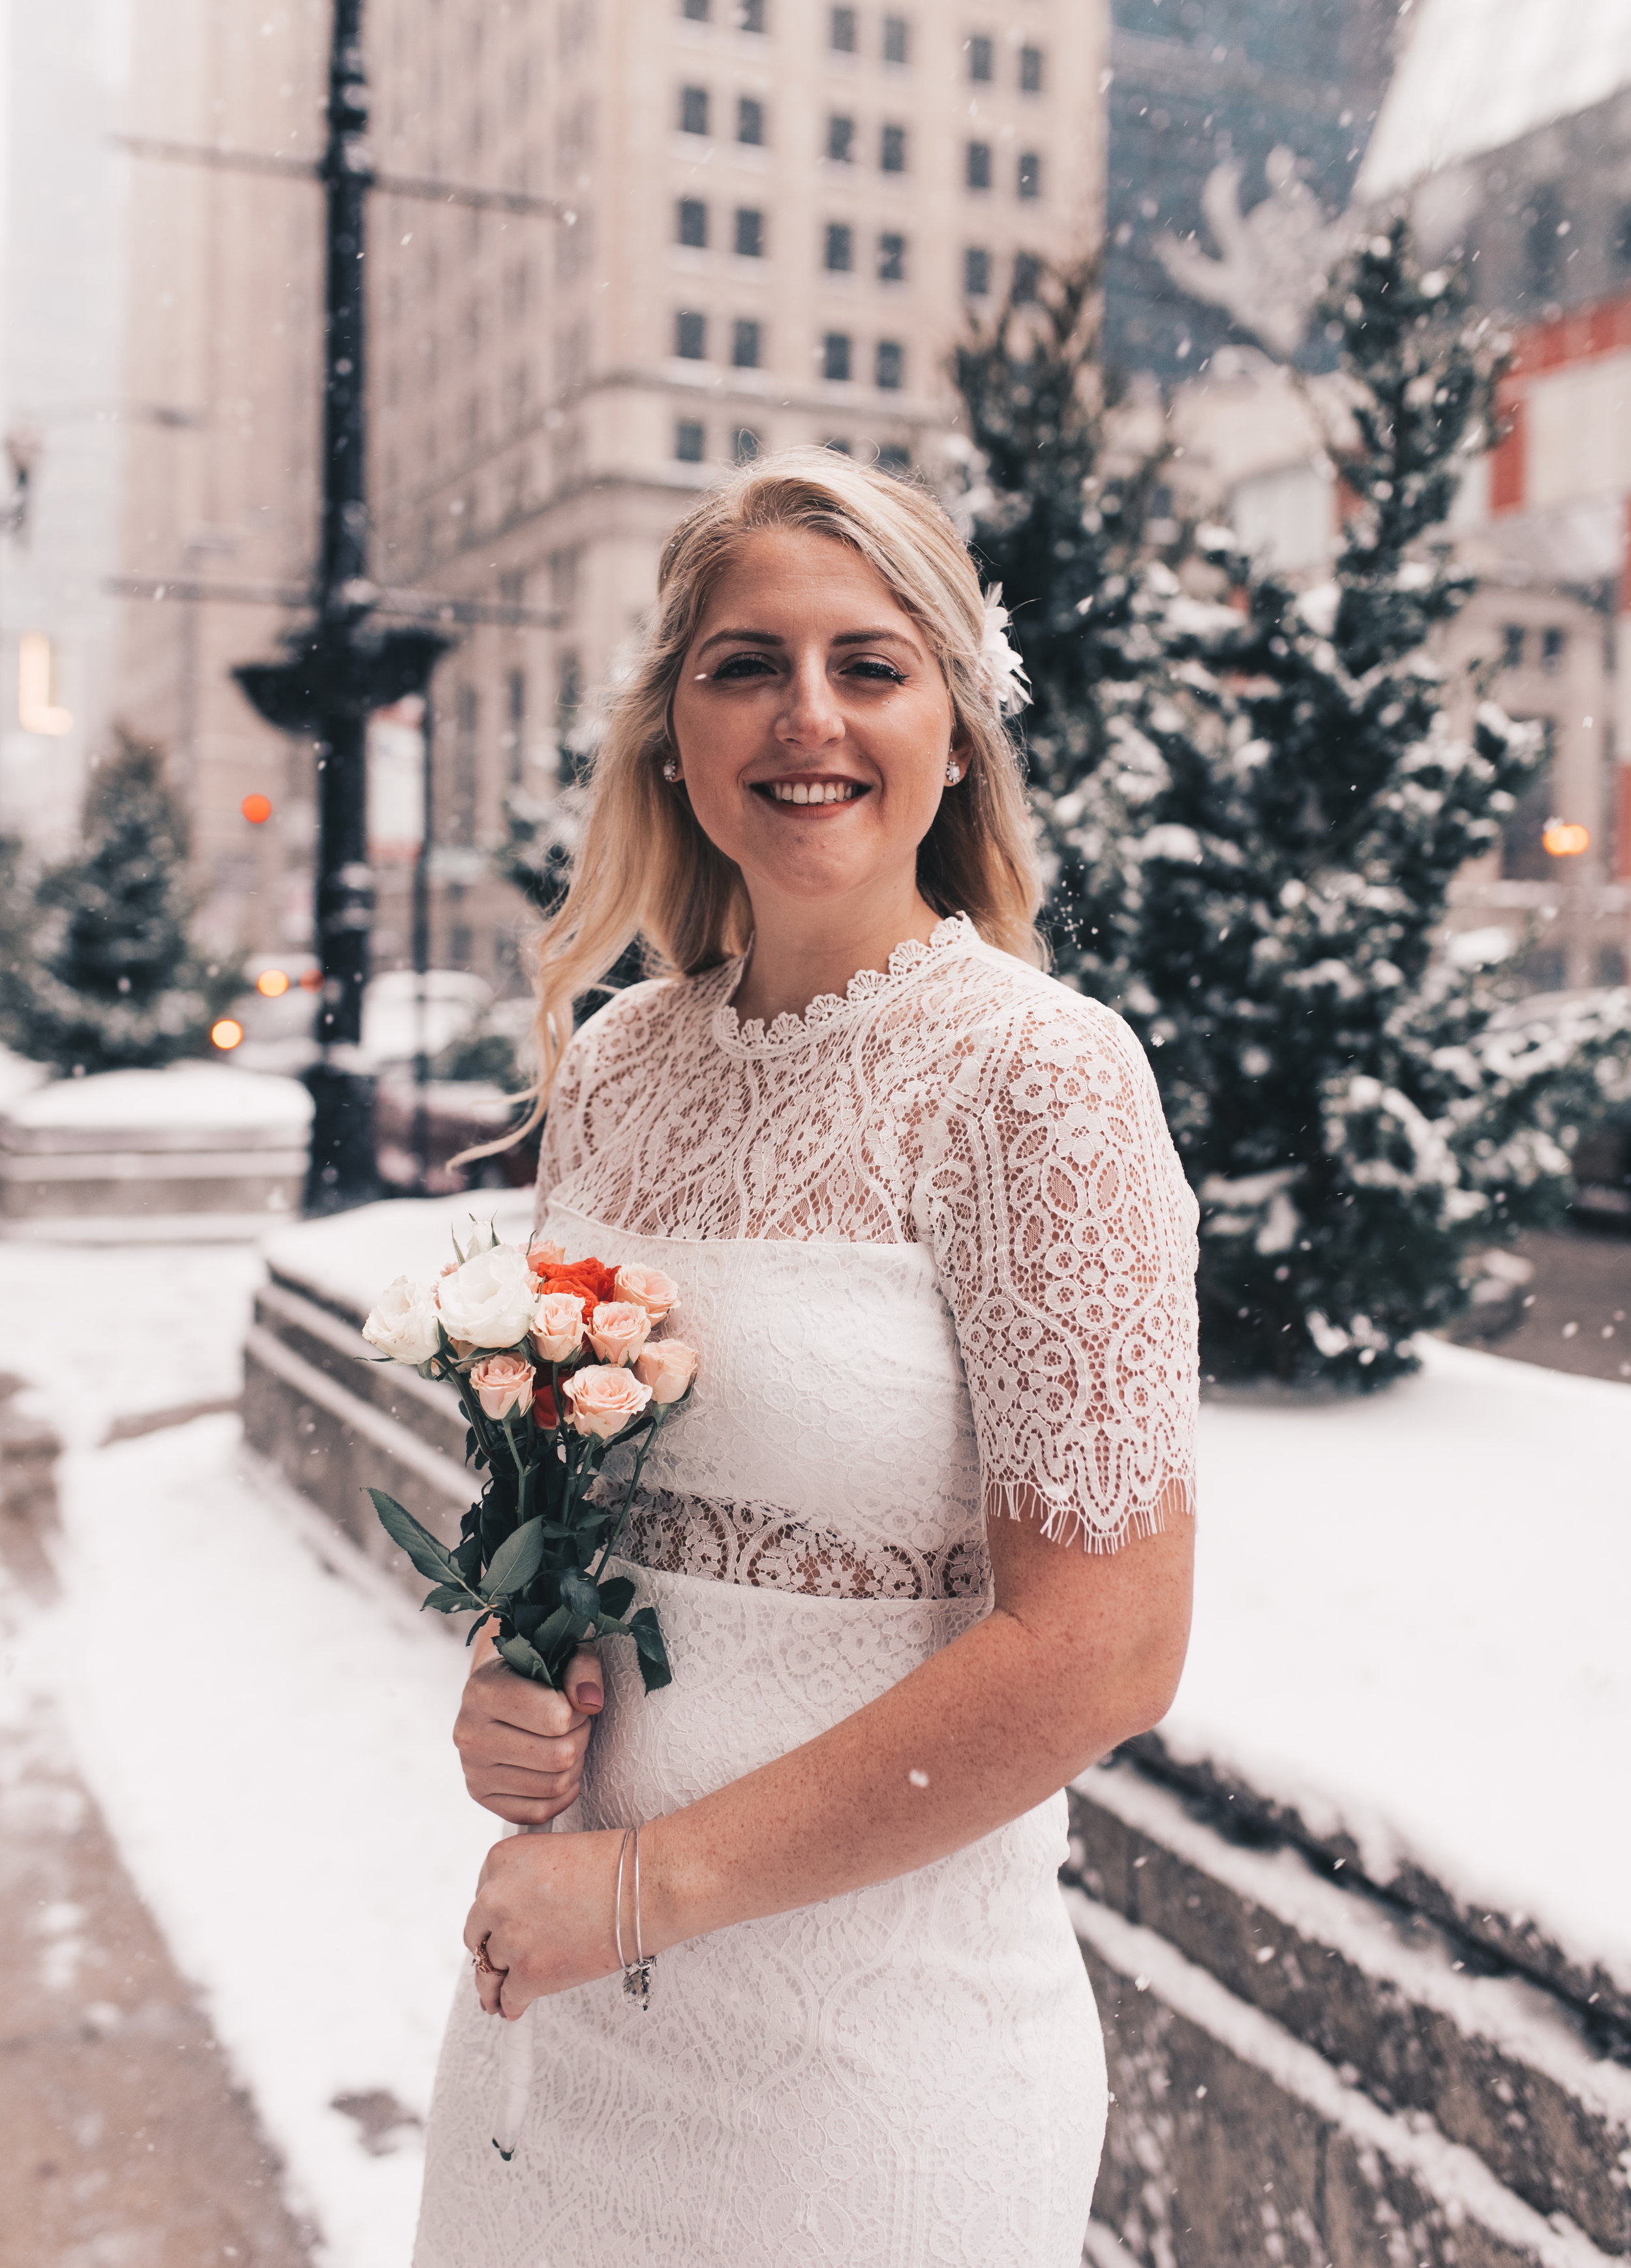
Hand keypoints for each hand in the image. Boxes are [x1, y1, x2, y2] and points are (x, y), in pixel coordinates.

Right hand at [452, 1642, 602, 1824]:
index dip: (579, 1711)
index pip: (557, 1718)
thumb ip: (582, 1670)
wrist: (499, 1688)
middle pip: (558, 1756)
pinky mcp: (481, 1796)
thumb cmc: (536, 1671)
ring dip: (574, 1764)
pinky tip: (560, 1770)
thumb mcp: (563, 1654)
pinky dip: (562, 1794)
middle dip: (580, 1737)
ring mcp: (472, 1769)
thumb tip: (591, 1703)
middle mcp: (469, 1733)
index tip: (574, 1700)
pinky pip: (538, 1813)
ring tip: (566, 1740)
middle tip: (576, 1723)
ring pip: (553, 1785)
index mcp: (483, 1690)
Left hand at [466, 1826, 624, 2015]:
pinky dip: (511, 2006)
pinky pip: (509, 1998)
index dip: (495, 1918)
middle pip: (477, 1936)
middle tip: (495, 1964)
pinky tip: (513, 2009)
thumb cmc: (615, 1867)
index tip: (501, 1930)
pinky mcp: (529, 1974)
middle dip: (489, 1950)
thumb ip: (526, 1880)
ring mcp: (511, 1938)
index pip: (483, 1898)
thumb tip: (514, 1916)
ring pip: (487, 1972)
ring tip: (492, 1998)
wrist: (644, 1887)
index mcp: (500, 1860)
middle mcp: (495, 1898)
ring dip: (491, 1986)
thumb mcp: (554, 1854)